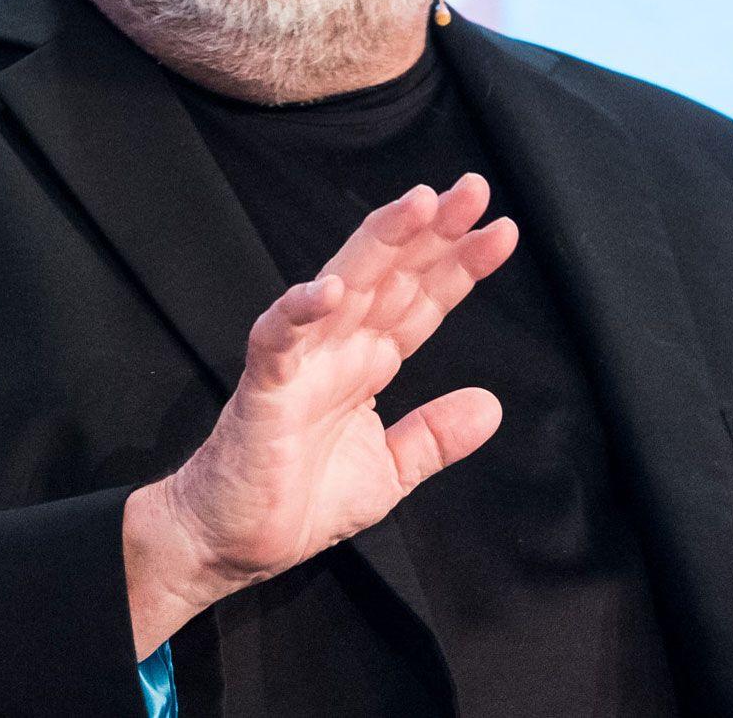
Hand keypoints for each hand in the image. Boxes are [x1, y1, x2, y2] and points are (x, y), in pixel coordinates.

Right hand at [123, 173, 517, 656]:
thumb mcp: (388, 472)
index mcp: (366, 362)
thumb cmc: (295, 502)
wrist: (229, 544)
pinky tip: (331, 287)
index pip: (422, 300)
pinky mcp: (264, 387)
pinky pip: (279, 338)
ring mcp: (300, 361)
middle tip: (474, 187)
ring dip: (380, 242)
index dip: (461, 264)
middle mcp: (337, 348)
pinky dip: (300, 309)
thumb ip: (434, 437)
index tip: (503, 230)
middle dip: (433, 231)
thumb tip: (491, 405)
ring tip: (421, 206)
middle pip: (392, 275)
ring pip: (344, 284)